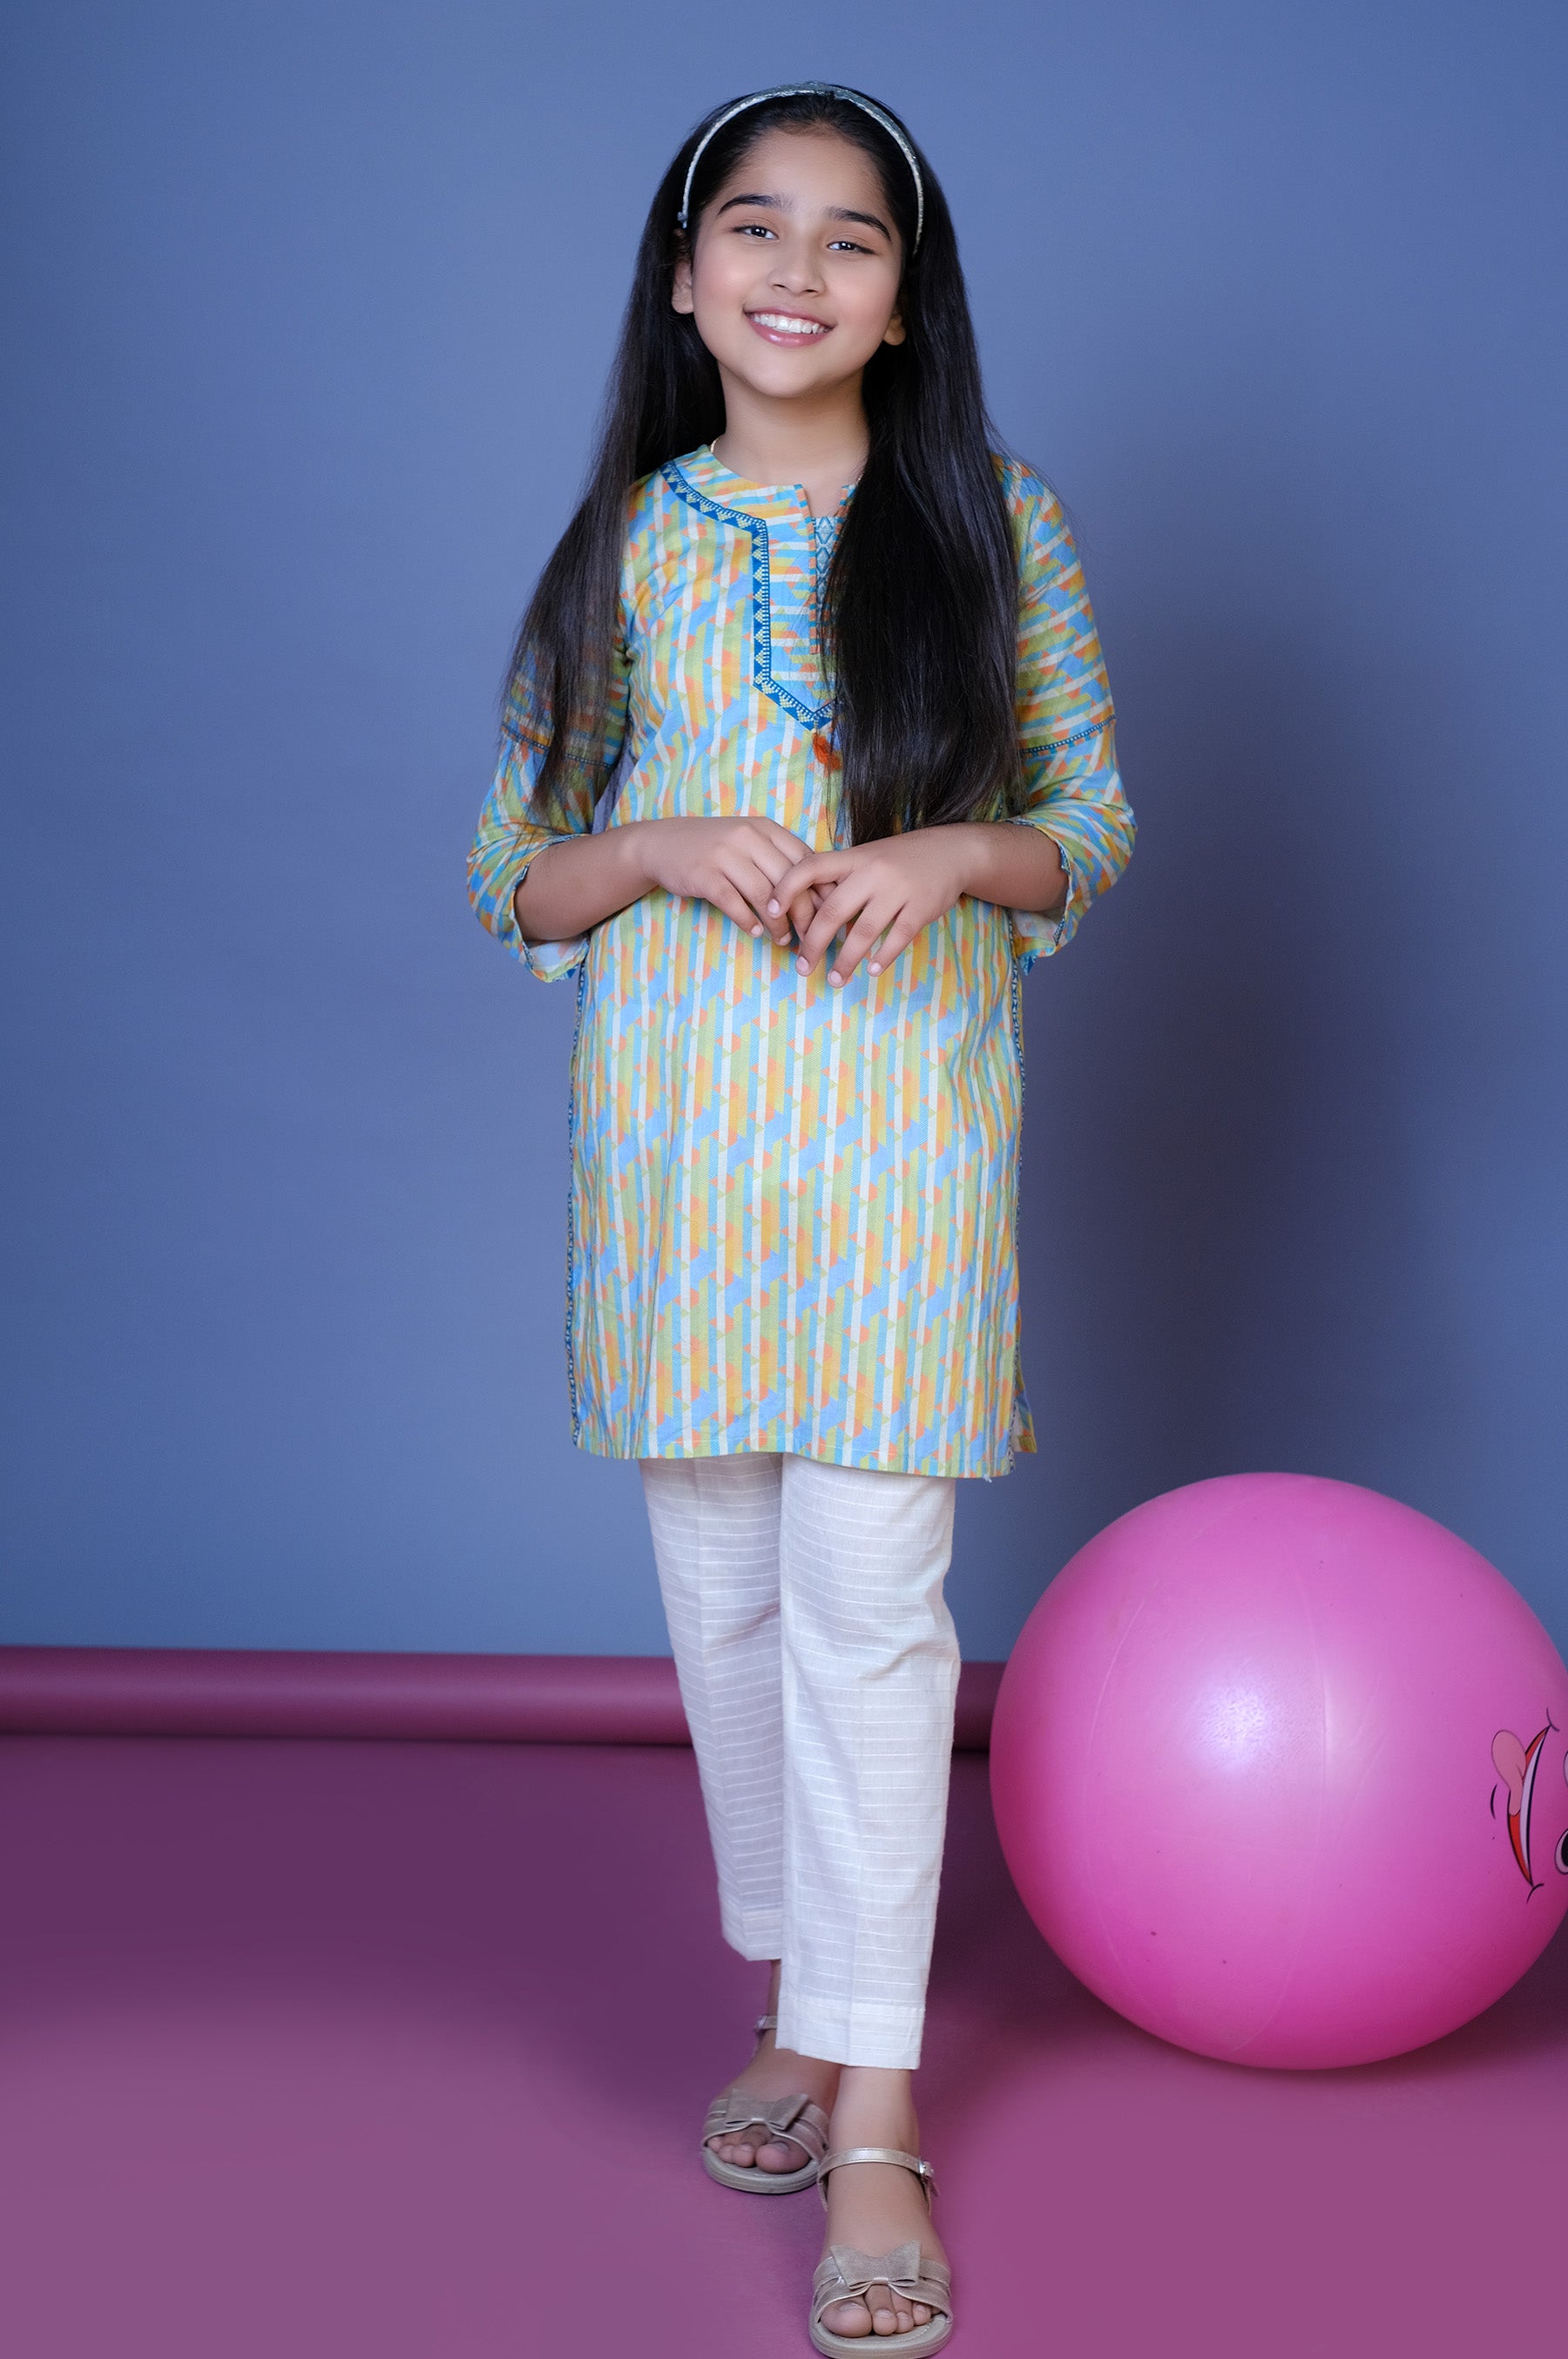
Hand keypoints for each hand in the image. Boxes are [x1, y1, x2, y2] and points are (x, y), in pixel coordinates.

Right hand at [635, 816, 818, 946]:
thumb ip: (779, 861)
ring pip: (764, 894)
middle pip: (788, 880)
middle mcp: (748, 837)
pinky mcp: (703, 874)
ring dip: (777, 923)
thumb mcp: (750, 842)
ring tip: (783, 939)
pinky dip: (747, 921)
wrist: (662, 843)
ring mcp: (724, 854)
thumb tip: (818, 896)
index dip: (820, 890)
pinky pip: (733, 903)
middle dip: (803, 913)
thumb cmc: (716, 848)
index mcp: (766, 828)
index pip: (805, 859)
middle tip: (810, 936)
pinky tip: (755, 932)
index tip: (829, 914)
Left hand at [778, 828, 982, 984]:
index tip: (770, 911)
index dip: (786, 888)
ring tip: (834, 980)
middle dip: (813, 943)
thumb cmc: (897, 861)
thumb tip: (809, 919)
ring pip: (863, 932)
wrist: (950, 851)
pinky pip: (897, 938)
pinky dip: (881, 958)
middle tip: (802, 967)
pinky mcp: (921, 907)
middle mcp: (872, 872)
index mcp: (853, 858)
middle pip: (832, 910)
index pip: (811, 867)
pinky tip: (870, 971)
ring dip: (846, 960)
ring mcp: (898, 889)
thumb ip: (840, 883)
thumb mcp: (866, 860)